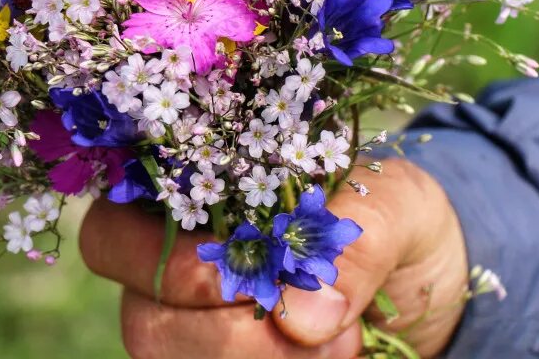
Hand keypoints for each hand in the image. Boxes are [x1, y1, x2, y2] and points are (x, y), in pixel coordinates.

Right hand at [79, 159, 468, 357]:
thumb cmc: (395, 215)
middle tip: (316, 327)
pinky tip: (328, 356)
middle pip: (145, 319)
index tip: (237, 283)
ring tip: (339, 344)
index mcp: (191, 197)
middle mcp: (173, 268)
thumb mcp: (396, 205)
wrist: (425, 276)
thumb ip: (356, 240)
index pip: (113, 235)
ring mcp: (194, 328)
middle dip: (227, 336)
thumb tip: (300, 318)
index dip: (161, 266)